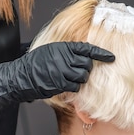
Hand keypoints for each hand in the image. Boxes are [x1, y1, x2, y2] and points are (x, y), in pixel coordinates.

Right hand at [0, 42, 114, 110]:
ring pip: (83, 77)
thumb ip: (67, 51)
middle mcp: (64, 58)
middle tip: (78, 71)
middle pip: (87, 65)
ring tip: (70, 77)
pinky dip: (74, 87)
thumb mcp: (51, 50)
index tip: (111, 57)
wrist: (22, 75)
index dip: (101, 53)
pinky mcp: (60, 84)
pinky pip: (76, 87)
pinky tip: (66, 84)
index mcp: (63, 47)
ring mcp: (63, 71)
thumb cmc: (36, 63)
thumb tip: (83, 54)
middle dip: (86, 69)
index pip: (88, 49)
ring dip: (80, 79)